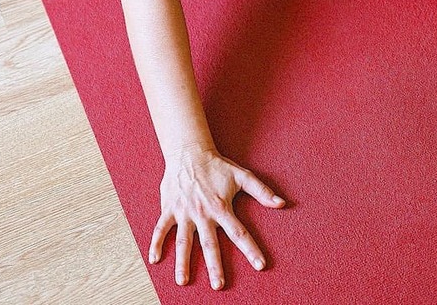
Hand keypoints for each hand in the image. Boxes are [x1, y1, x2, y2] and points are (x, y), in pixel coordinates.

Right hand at [148, 147, 285, 288]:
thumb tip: (281, 203)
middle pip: (210, 244)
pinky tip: (155, 260)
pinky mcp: (169, 209)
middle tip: (218, 285)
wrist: (189, 152)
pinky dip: (156, 243)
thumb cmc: (217, 165)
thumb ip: (261, 191)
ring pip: (183, 241)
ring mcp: (184, 212)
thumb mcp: (242, 176)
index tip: (260, 265)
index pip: (239, 233)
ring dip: (183, 262)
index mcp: (221, 208)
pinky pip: (160, 228)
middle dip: (215, 266)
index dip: (251, 250)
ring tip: (183, 281)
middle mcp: (202, 213)